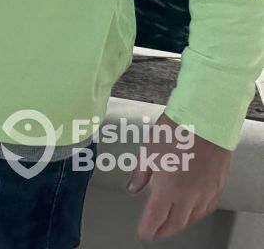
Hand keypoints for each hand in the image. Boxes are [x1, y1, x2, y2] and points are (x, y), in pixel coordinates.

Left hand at [128, 113, 230, 238]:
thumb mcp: (149, 148)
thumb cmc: (177, 129)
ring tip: (170, 222)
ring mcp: (205, 193)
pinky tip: (191, 210)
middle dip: (162, 230)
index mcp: (168, 188)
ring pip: (192, 218)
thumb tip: (134, 186)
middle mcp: (188, 196)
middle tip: (154, 231)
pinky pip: (206, 208)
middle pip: (175, 223)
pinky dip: (196, 213)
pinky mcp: (217, 187)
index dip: (148, 228)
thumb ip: (141, 172)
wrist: (206, 119)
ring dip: (179, 223)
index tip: (142, 232)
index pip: (156, 218)